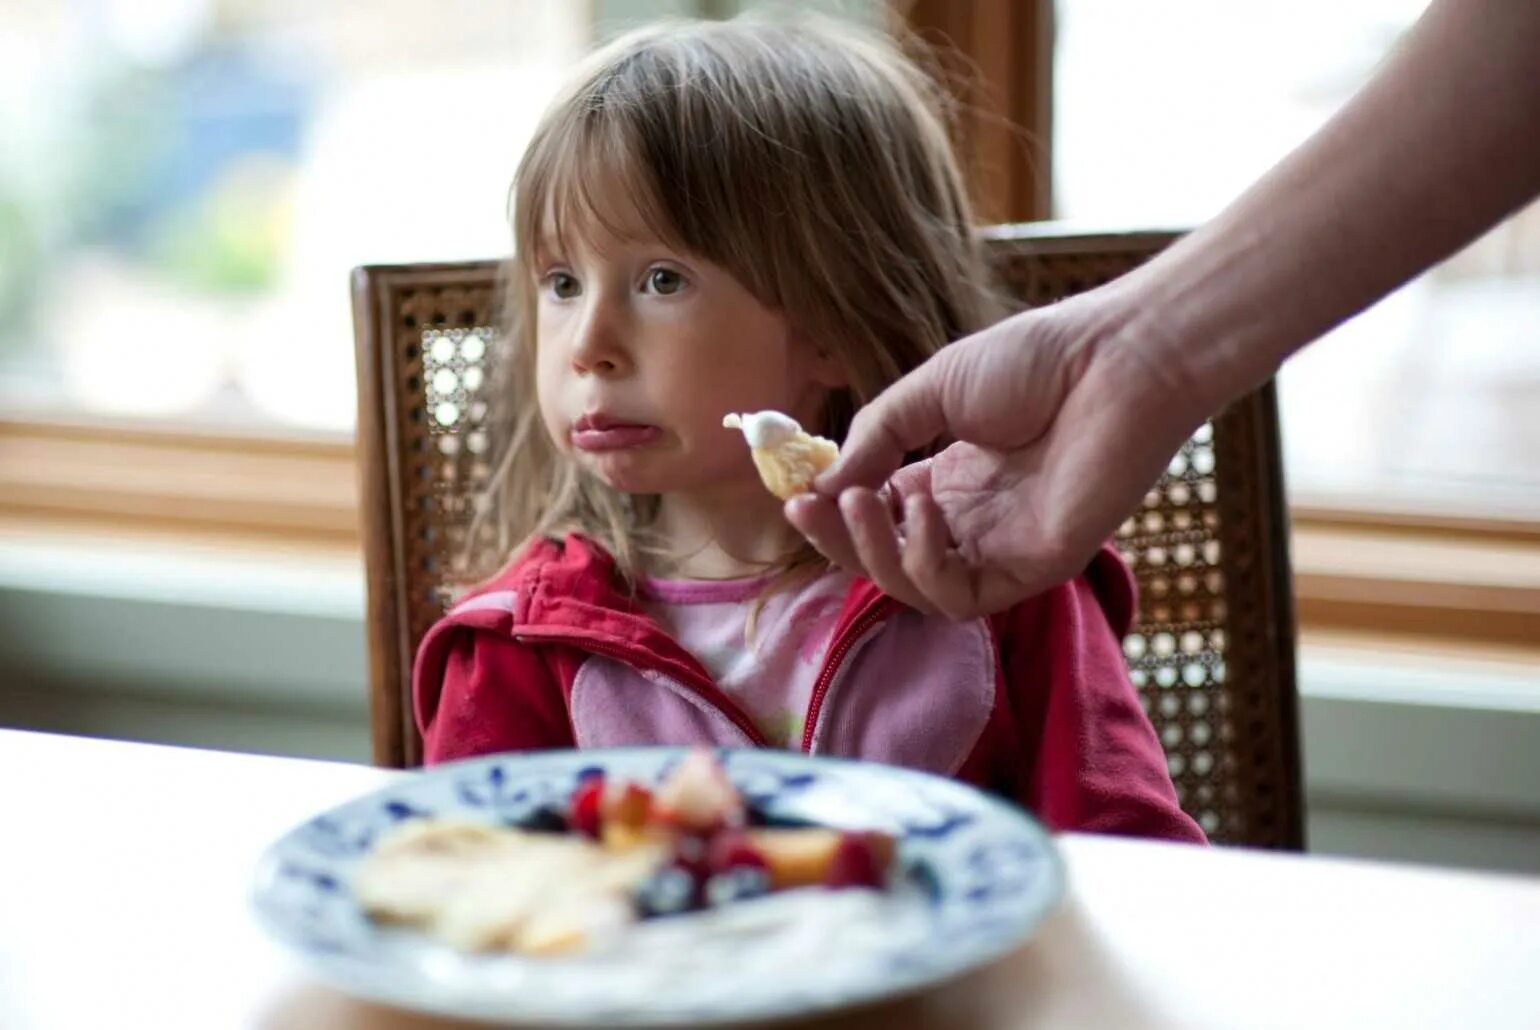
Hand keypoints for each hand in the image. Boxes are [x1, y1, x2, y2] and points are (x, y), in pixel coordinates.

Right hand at [786, 292, 1208, 617]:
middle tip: (807, 510)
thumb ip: (876, 438)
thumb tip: (817, 486)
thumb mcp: (931, 388)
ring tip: (862, 503)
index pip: (877, 519)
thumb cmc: (1037, 361)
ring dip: (875, 553)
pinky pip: (961, 596)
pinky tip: (921, 512)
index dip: (833, 514)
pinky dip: (925, 563)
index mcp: (949, 480)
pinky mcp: (1035, 567)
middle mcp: (972, 521)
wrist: (1115, 358)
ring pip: (916, 588)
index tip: (796, 495)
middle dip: (840, 541)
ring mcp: (1003, 548)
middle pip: (887, 560)